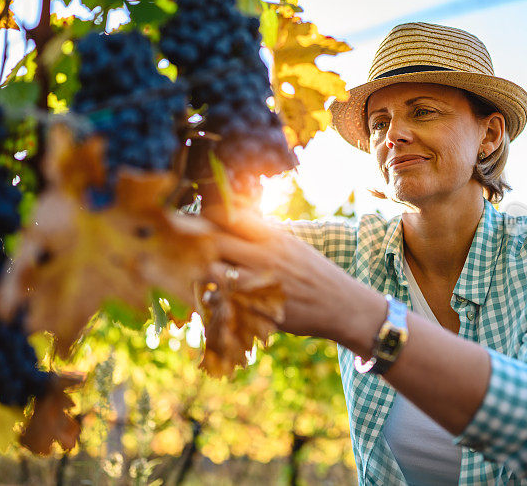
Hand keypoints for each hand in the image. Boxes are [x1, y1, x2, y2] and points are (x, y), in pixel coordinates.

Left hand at [206, 208, 385, 347]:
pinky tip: (206, 297)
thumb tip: (234, 219)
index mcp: (273, 237)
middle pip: (212, 240)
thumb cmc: (315, 273)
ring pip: (210, 271)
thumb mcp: (292, 245)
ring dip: (199, 271)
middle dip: (194, 242)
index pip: (229, 215)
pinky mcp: (256, 309)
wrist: (342, 306)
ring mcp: (259, 283)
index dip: (206, 216)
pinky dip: (208, 298)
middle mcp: (264, 256)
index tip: (197, 220)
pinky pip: (220, 302)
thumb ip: (264, 234)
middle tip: (184, 247)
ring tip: (195, 272)